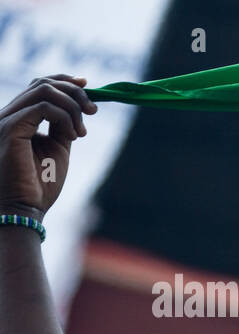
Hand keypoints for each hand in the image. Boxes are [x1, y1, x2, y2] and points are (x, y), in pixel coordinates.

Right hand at [0, 75, 96, 219]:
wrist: (25, 209)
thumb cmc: (40, 184)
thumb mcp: (57, 148)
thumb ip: (64, 126)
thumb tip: (78, 109)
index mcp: (18, 117)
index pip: (39, 85)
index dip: (65, 81)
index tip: (89, 87)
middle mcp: (9, 114)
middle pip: (42, 83)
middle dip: (74, 92)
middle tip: (93, 111)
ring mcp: (7, 119)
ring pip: (44, 90)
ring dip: (72, 106)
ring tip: (82, 131)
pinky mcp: (10, 128)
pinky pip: (43, 108)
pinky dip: (65, 117)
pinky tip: (74, 135)